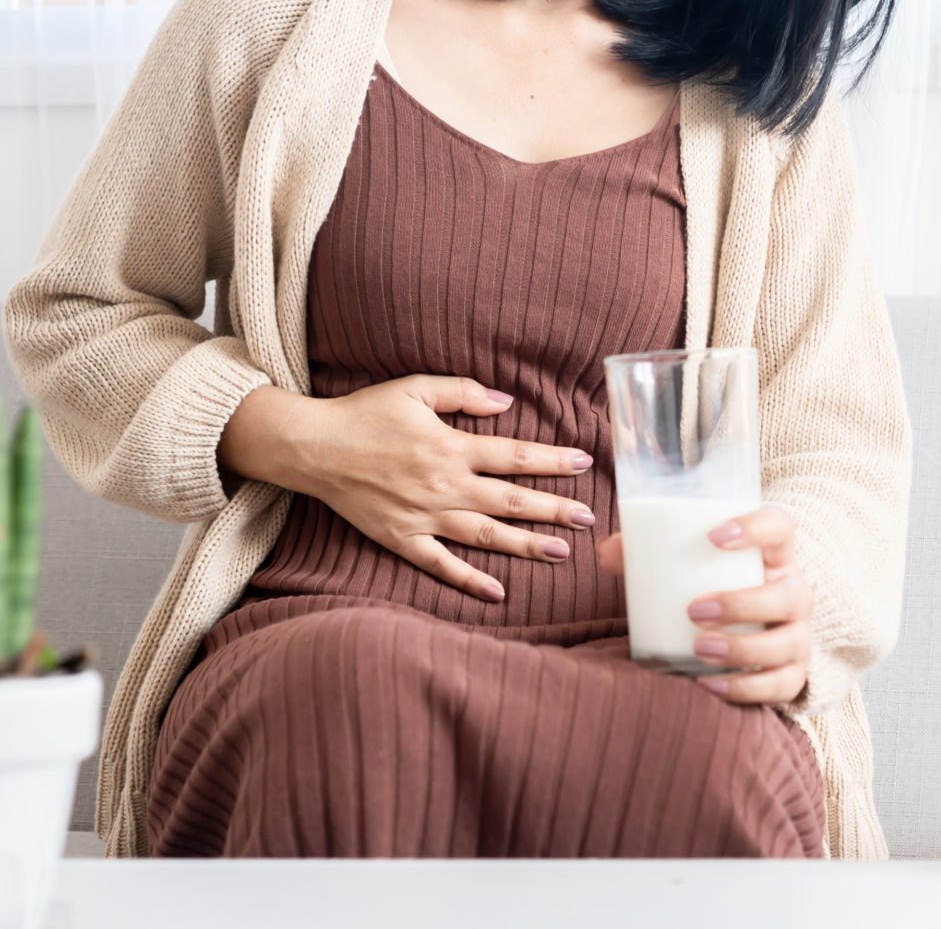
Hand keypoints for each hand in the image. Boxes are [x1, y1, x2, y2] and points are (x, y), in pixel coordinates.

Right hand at [218, 376, 595, 600]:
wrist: (312, 447)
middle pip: (511, 501)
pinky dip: (470, 580)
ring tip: (561, 553)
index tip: (585, 465)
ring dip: (526, 545)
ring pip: (486, 535)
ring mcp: (424, 517)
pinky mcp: (402, 539)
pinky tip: (499, 592)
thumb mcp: (415, 388)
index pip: (516, 457)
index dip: (553, 462)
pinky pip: (441, 565)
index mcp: (451, 447)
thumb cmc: (365, 414)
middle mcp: (444, 486)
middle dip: (554, 510)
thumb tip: (507, 402)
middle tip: (587, 518)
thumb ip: (464, 393)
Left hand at [596, 504, 812, 704]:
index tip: (713, 536)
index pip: (780, 527)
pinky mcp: (791, 673)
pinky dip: (747, 688)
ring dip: (744, 648)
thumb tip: (607, 551)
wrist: (743, 629)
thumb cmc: (707, 586)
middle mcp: (793, 593)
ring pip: (790, 643)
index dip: (756, 527)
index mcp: (773, 554)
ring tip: (699, 648)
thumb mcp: (684, 565)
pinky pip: (782, 685)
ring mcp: (797, 635)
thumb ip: (645, 554)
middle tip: (694, 610)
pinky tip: (710, 685)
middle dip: (743, 604)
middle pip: (791, 595)